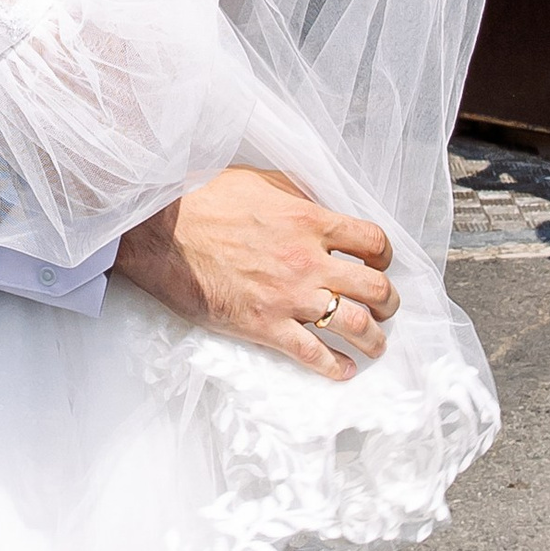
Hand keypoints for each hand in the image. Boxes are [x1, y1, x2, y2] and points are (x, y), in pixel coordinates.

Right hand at [117, 164, 396, 381]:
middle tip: (386, 308)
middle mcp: (308, 260)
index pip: (373, 242)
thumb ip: (298, 195)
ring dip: (374, 339)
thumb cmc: (203, 200)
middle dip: (389, 302)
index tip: (380, 263)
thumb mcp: (260, 180)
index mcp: (310, 220)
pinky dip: (335, 367)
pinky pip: (313, 355)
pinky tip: (344, 370)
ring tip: (375, 345)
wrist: (161, 234)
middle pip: (374, 288)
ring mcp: (289, 297)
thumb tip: (321, 205)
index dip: (385, 256)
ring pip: (354, 325)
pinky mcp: (265, 326)